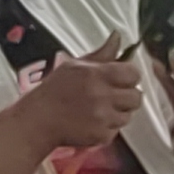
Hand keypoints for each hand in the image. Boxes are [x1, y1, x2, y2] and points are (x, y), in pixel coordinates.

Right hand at [23, 39, 142, 153]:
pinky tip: (92, 123)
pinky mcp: (100, 135)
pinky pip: (115, 131)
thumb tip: (117, 37)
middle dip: (127, 97)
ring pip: (128, 116)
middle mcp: (103, 96)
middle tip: (111, 97)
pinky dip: (106, 129)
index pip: (134, 74)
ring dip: (118, 114)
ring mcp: (103, 118)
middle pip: (136, 97)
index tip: (120, 80)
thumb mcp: (75, 66)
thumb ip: (101, 54)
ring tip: (99, 111)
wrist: (38, 120)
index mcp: (98, 74)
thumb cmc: (54, 90)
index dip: (128, 77)